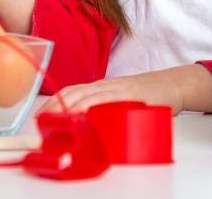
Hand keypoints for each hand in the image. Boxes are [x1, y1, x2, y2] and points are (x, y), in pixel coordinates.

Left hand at [37, 70, 185, 115]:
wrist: (171, 84)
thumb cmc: (146, 94)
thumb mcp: (121, 100)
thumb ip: (106, 108)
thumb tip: (90, 127)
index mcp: (101, 87)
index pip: (71, 91)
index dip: (53, 101)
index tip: (40, 115)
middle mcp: (105, 85)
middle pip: (73, 92)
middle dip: (55, 106)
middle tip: (41, 120)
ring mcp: (116, 89)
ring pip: (86, 95)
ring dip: (68, 106)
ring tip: (55, 119)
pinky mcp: (128, 95)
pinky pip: (105, 98)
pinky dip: (91, 104)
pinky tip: (82, 112)